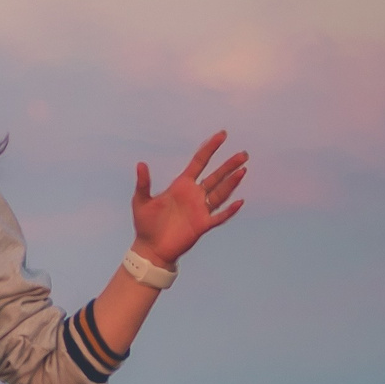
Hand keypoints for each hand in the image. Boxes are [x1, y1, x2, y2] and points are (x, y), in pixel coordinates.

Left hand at [131, 130, 248, 266]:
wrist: (150, 248)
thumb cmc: (145, 224)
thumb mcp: (141, 201)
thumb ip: (143, 183)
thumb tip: (140, 164)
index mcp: (181, 185)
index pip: (199, 162)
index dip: (210, 148)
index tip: (222, 135)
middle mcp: (194, 195)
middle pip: (216, 176)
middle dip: (229, 165)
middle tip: (243, 154)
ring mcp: (200, 209)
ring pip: (220, 193)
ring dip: (231, 183)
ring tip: (243, 170)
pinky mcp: (203, 225)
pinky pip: (220, 216)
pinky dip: (229, 210)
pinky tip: (240, 201)